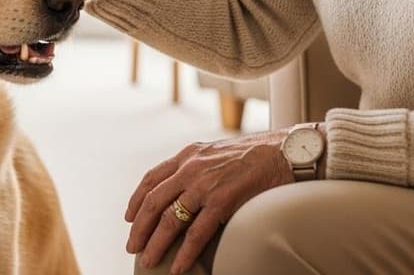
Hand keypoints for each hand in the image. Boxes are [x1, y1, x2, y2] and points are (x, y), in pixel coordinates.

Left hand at [124, 130, 293, 271]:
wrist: (285, 151)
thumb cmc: (257, 154)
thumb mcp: (217, 154)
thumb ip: (200, 167)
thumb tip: (189, 188)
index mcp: (188, 155)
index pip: (152, 178)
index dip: (136, 200)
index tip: (129, 217)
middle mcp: (191, 168)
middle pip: (154, 201)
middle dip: (139, 227)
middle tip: (132, 246)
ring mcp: (204, 184)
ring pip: (170, 220)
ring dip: (155, 244)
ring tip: (148, 260)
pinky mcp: (222, 201)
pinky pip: (196, 233)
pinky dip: (184, 253)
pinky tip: (178, 267)